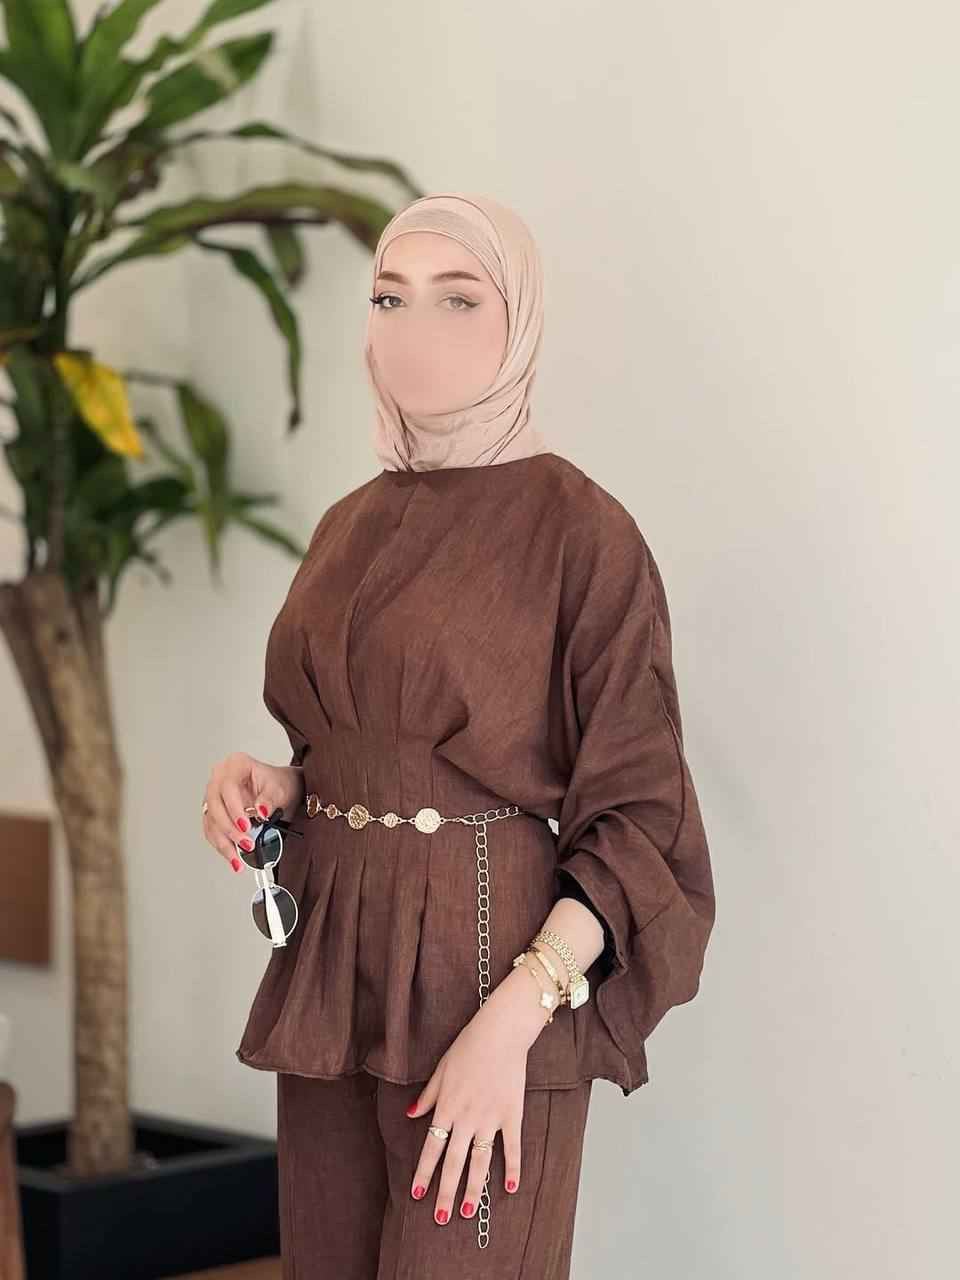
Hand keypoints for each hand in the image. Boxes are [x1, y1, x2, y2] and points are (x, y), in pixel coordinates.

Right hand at [201, 752, 304, 872]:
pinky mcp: (214, 812)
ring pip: (211, 821)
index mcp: (236, 764)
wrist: (283, 790)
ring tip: (238, 858)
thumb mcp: (280, 789)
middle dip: (229, 829)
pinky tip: (233, 857)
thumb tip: (260, 811)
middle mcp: (220, 778)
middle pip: (215, 805)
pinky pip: (212, 831)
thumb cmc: (281, 784)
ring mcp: (215, 795)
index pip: (227, 787)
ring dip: (223, 842)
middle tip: (246, 843)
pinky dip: (222, 846)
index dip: (234, 808)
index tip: (246, 826)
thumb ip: (269, 799)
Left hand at [404, 967, 550, 1223]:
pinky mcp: (512, 1114)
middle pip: (453, 1162)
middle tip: (440, 1217)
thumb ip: (428, 1096)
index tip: (416, 1194)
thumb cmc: (468, 1045)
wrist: (501, 1032)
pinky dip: (513, 1168)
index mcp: (446, 1107)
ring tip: (467, 1212)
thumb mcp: (441, 1069)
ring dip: (473, 1188)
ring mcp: (491, 1118)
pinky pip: (512, 1147)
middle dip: (445, 1192)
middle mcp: (466, 1118)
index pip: (431, 1147)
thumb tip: (411, 1115)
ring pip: (480, 1161)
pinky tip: (509, 1188)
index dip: (423, 1172)